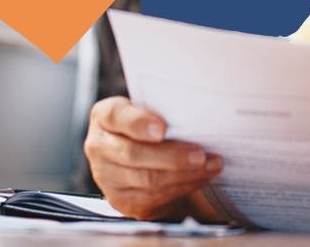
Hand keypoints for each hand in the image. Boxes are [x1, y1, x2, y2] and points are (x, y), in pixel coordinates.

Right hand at [83, 96, 223, 220]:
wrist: (140, 156)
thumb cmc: (148, 126)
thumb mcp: (149, 110)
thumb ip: (162, 111)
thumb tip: (194, 117)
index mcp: (104, 117)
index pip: (117, 116)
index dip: (139, 123)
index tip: (163, 129)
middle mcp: (99, 146)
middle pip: (134, 154)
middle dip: (172, 156)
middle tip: (200, 154)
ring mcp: (106, 176)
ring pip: (147, 179)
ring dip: (184, 174)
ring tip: (210, 165)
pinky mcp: (121, 200)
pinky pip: (154, 197)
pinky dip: (182, 187)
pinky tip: (200, 178)